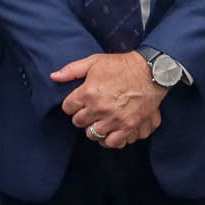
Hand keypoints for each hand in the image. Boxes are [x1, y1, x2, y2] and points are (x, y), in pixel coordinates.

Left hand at [51, 51, 165, 148]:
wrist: (151, 72)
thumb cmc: (122, 65)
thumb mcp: (94, 61)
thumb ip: (72, 70)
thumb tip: (54, 76)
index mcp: (88, 92)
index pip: (68, 108)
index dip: (72, 104)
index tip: (79, 102)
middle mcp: (99, 108)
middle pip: (79, 122)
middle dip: (82, 116)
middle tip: (90, 111)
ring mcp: (114, 119)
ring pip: (93, 134)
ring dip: (94, 129)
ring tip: (99, 121)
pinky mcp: (129, 127)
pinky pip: (113, 143)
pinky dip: (110, 140)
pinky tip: (110, 132)